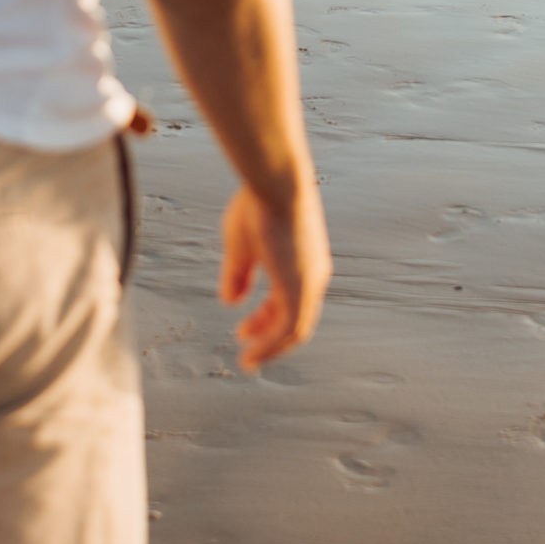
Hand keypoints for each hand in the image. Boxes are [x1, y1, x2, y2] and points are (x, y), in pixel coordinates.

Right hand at [218, 180, 330, 371]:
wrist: (276, 183)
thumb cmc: (258, 204)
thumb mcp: (242, 244)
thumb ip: (239, 274)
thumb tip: (231, 301)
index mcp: (302, 261)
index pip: (289, 300)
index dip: (266, 318)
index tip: (244, 328)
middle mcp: (313, 274)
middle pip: (295, 318)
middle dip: (269, 336)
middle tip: (246, 348)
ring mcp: (310, 281)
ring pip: (295, 328)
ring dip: (271, 347)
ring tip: (248, 360)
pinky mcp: (302, 287)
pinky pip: (290, 328)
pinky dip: (271, 345)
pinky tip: (251, 354)